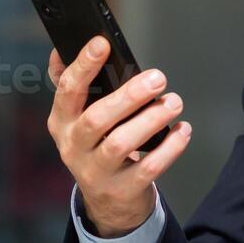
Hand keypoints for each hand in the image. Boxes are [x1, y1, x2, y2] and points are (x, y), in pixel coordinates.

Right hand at [47, 37, 191, 236]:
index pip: (67, 90)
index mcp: (62, 121)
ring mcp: (96, 172)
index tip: (102, 42)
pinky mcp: (122, 190)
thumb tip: (61, 47)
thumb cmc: (98, 144)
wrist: (107, 200)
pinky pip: (148, 168)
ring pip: (121, 144)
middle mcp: (73, 147)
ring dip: (152, 119)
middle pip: (97, 119)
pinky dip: (169, 148)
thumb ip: (74, 84)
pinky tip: (182, 130)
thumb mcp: (79, 117)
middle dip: (129, 96)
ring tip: (174, 102)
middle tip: (158, 78)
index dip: (83, 65)